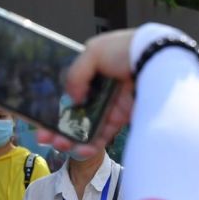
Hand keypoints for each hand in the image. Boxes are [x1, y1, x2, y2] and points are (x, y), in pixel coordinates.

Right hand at [38, 29, 135, 157]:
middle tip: (45, 138)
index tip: (40, 118)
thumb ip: (76, 74)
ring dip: (71, 137)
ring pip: (87, 124)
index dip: (54, 104)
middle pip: (75, 110)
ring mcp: (111, 103)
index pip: (68, 88)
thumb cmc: (126, 50)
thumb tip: (71, 98)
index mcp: (92, 68)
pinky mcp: (123, 117)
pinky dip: (92, 143)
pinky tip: (79, 149)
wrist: (158, 60)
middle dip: (58, 126)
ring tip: (58, 146)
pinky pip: (104, 133)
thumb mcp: (94, 52)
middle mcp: (101, 86)